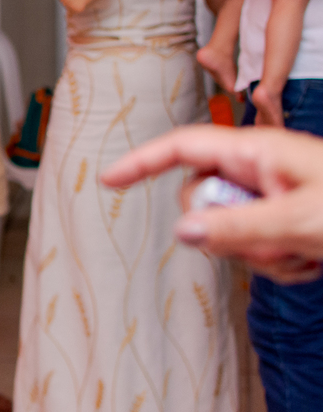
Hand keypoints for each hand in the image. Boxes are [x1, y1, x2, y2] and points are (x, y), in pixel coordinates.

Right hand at [100, 125, 322, 281]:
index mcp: (257, 151)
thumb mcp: (300, 221)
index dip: (142, 161)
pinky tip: (310, 263)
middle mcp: (259, 170)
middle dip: (225, 232)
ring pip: (229, 230)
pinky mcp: (285, 219)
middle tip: (267, 247)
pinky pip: (257, 247)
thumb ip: (238, 226)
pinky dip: (278, 264)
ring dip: (259, 255)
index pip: (182, 147)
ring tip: (304, 258)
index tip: (108, 181)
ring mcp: (272, 195)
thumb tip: (181, 230)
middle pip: (203, 199)